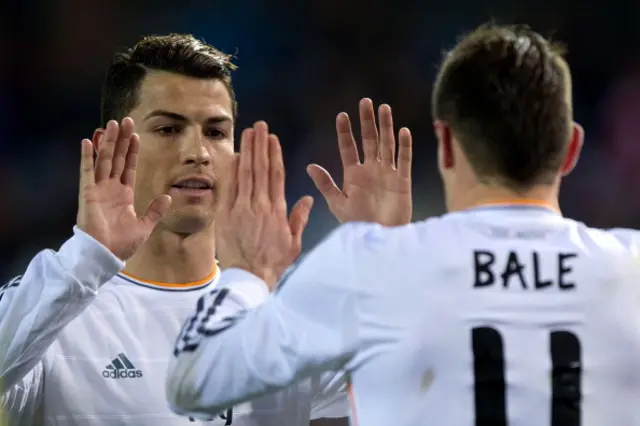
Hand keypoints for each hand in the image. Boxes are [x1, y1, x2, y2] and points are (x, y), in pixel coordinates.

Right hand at [77, 118, 171, 259]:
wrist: (105, 255)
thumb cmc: (121, 245)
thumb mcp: (145, 226)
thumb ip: (155, 211)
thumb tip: (168, 197)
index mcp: (124, 195)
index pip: (129, 167)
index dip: (132, 151)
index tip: (136, 135)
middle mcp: (110, 189)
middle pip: (117, 159)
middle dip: (121, 140)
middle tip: (125, 121)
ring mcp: (98, 190)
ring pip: (104, 160)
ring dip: (107, 143)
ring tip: (111, 125)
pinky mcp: (88, 194)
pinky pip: (86, 172)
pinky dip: (86, 157)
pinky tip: (87, 141)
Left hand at [215, 121, 313, 289]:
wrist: (250, 277)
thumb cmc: (274, 263)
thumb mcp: (294, 242)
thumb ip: (299, 218)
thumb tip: (306, 198)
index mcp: (277, 210)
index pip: (276, 175)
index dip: (274, 154)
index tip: (273, 139)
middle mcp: (259, 205)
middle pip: (260, 168)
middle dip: (260, 145)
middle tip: (259, 125)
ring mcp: (241, 209)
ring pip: (244, 174)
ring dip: (246, 151)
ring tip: (247, 133)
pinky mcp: (225, 215)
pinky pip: (228, 188)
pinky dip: (230, 171)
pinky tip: (232, 156)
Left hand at [307, 98, 411, 225]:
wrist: (378, 240)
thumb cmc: (357, 225)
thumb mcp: (338, 204)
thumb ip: (326, 184)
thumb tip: (309, 166)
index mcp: (353, 175)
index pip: (348, 148)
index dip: (345, 132)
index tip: (341, 115)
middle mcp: (370, 170)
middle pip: (368, 140)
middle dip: (366, 121)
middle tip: (364, 102)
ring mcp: (387, 174)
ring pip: (386, 145)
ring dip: (385, 127)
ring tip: (383, 107)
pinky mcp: (402, 182)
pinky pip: (403, 161)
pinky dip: (404, 147)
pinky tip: (403, 131)